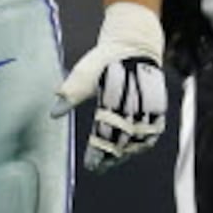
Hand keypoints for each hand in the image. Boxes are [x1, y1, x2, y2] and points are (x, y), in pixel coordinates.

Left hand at [52, 1, 167, 172]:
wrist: (134, 45)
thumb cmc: (104, 59)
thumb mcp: (84, 72)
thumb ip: (70, 93)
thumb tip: (53, 113)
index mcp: (116, 96)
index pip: (106, 132)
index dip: (99, 151)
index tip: (91, 165)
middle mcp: (136, 103)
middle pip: (123, 140)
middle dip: (110, 156)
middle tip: (98, 168)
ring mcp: (151, 106)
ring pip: (140, 139)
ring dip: (126, 153)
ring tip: (111, 162)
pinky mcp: (159, 107)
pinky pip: (153, 132)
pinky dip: (142, 144)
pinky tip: (131, 152)